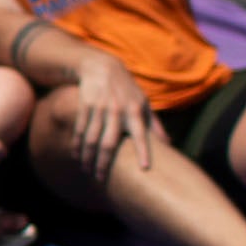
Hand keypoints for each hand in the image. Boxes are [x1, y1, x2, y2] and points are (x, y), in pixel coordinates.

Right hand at [65, 54, 153, 182]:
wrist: (102, 67)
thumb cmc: (127, 90)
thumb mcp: (144, 103)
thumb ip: (155, 124)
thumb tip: (169, 144)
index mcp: (135, 111)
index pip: (140, 134)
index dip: (143, 151)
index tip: (144, 168)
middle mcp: (118, 110)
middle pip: (109, 143)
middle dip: (104, 163)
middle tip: (100, 178)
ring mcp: (100, 108)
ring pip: (91, 139)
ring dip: (88, 157)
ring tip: (87, 171)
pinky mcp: (85, 105)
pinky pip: (80, 129)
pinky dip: (77, 144)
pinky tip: (76, 155)